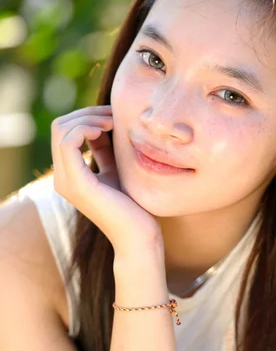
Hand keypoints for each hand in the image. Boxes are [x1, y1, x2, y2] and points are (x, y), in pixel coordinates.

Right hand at [51, 105, 161, 255]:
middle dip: (88, 113)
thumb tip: (105, 124)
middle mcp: (63, 178)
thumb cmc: (134, 207)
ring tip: (113, 121)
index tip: (115, 116)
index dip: (89, 117)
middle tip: (114, 115)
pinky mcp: (76, 183)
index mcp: (71, 175)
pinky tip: (108, 130)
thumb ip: (106, 151)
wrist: (139, 237)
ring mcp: (66, 181)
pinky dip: (87, 128)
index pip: (66, 132)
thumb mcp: (117, 170)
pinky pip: (68, 141)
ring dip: (89, 117)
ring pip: (61, 129)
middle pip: (60, 126)